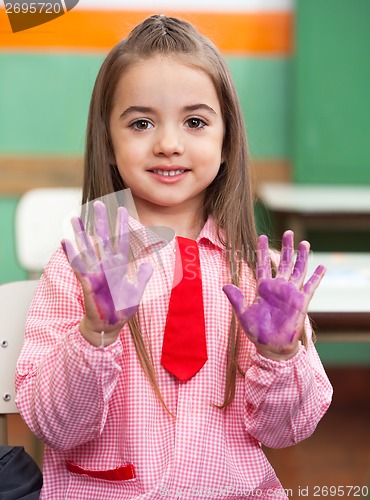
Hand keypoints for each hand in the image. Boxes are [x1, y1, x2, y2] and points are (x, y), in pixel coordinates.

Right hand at [62, 201, 152, 345]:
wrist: (110, 326)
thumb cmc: (121, 310)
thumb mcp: (136, 292)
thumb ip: (143, 277)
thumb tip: (149, 264)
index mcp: (119, 266)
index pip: (121, 241)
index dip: (121, 226)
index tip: (122, 210)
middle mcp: (106, 266)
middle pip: (103, 239)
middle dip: (101, 222)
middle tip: (98, 204)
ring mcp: (96, 273)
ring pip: (87, 249)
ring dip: (80, 233)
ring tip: (74, 218)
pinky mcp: (87, 283)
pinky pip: (79, 266)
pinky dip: (72, 254)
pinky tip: (65, 242)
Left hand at [223, 231, 324, 359]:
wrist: (271, 347)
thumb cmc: (257, 332)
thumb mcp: (243, 314)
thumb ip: (236, 299)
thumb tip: (224, 285)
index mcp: (264, 288)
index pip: (264, 264)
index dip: (263, 251)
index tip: (261, 236)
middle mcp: (278, 287)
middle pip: (284, 262)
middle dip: (286, 247)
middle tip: (288, 232)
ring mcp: (291, 293)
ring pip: (298, 270)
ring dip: (302, 257)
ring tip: (304, 243)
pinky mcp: (301, 302)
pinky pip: (310, 287)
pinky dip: (316, 277)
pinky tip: (322, 266)